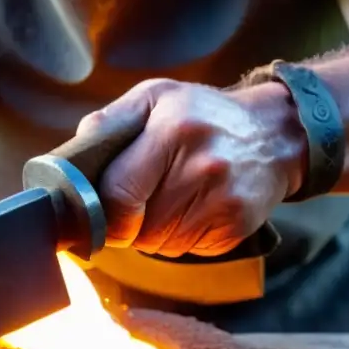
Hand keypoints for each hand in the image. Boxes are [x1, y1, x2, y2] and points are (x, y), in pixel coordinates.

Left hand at [80, 79, 305, 256]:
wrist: (275, 134)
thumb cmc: (203, 115)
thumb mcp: (156, 97)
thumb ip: (110, 121)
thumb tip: (74, 156)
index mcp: (173, 130)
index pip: (119, 193)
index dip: (104, 213)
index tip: (103, 212)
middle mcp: (202, 166)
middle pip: (139, 226)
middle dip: (130, 221)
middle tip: (142, 198)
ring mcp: (224, 199)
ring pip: (160, 243)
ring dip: (154, 231)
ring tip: (172, 198)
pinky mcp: (237, 226)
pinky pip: (187, 250)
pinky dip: (181, 237)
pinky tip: (194, 209)